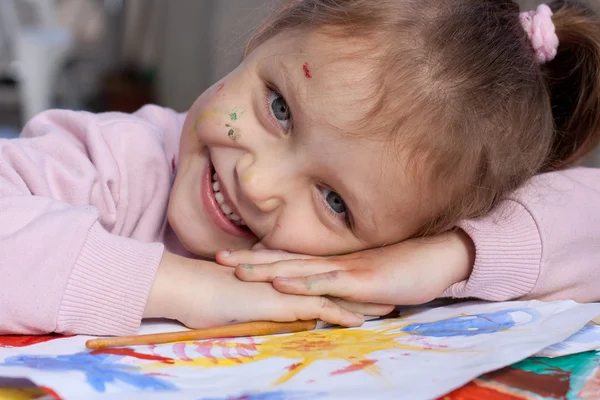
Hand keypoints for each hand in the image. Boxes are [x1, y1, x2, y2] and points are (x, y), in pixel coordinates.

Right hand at [143, 252, 389, 328]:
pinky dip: (341, 315)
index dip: (345, 285)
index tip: (367, 288)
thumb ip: (262, 303)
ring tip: (389, 307)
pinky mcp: (282, 302)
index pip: (321, 281)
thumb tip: (276, 313)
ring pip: (334, 295)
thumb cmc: (206, 293)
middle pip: (335, 285)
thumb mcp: (242, 299)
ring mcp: (287, 289)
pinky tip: (361, 321)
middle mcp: (290, 280)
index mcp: (282, 278)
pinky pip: (319, 308)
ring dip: (362, 303)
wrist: (188, 285)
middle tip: (390, 292)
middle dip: (364, 291)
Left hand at [216, 230, 474, 305]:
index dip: (259, 256)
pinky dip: (303, 281)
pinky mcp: (361, 279)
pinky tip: (282, 281)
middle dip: (250, 260)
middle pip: (284, 259)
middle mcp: (332, 261)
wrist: (438, 256)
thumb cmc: (403, 268)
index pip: (288, 257)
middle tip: (217, 257)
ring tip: (237, 269)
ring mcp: (345, 268)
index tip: (230, 255)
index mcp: (331, 261)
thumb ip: (343, 282)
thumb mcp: (366, 277)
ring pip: (299, 268)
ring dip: (266, 268)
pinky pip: (327, 281)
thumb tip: (322, 291)